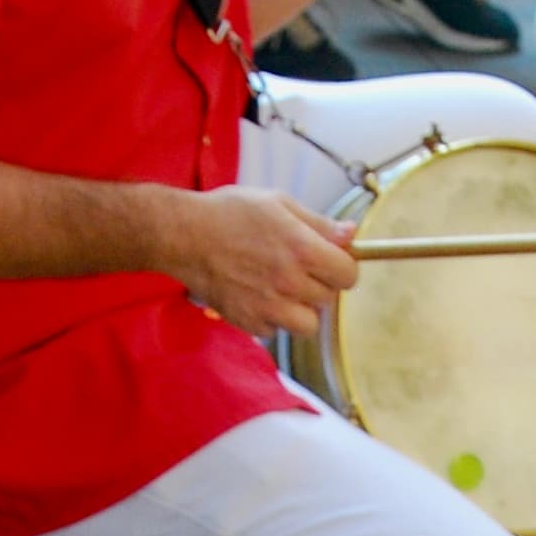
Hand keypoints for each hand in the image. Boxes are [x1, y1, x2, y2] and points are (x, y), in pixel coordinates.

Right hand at [170, 186, 357, 337]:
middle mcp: (289, 281)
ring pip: (308, 324)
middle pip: (329, 298)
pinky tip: (258, 297)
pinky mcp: (250, 322)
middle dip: (318, 284)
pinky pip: (277, 332)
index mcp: (302, 248)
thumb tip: (351, 234)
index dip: (342, 267)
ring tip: (281, 289)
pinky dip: (272, 319)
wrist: (184, 236)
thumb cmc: (228, 213)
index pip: (348, 275)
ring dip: (301, 309)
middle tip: (295, 267)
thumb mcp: (277, 203)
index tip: (331, 262)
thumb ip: (318, 223)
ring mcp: (269, 306)